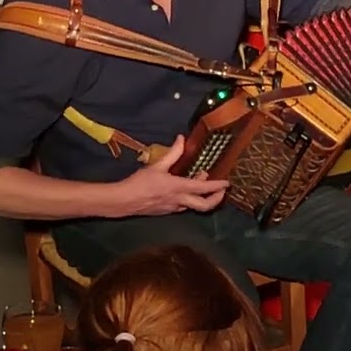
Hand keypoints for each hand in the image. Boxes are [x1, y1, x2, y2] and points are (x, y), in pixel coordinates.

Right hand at [114, 136, 229, 215]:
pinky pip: (184, 207)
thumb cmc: (140, 183)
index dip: (217, 186)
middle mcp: (179, 201)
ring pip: (194, 206)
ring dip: (201, 196)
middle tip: (222, 190)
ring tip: (201, 182)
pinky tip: (185, 190)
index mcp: (178, 188)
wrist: (123, 201)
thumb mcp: (157, 166)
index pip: (203, 189)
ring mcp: (173, 209)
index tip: (227, 183)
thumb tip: (181, 139)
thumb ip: (173, 153)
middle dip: (216, 198)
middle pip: (204, 206)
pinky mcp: (167, 212)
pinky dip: (190, 199)